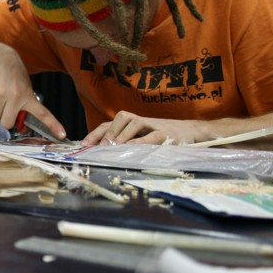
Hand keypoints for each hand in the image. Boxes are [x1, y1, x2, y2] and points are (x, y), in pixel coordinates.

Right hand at [0, 45, 66, 139]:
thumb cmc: (14, 74)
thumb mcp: (25, 87)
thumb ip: (24, 105)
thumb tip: (21, 126)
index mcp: (28, 96)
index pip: (42, 114)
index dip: (52, 125)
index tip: (62, 135)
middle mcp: (14, 96)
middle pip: (7, 123)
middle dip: (6, 119)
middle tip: (6, 109)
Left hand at [82, 111, 208, 145]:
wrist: (189, 131)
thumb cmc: (159, 136)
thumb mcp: (139, 138)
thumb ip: (123, 143)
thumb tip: (100, 154)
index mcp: (130, 123)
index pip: (109, 124)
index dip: (95, 133)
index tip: (83, 145)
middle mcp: (139, 120)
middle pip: (120, 118)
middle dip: (107, 132)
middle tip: (98, 147)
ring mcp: (153, 124)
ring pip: (134, 122)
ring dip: (121, 134)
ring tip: (112, 147)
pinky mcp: (166, 133)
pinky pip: (152, 135)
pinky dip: (141, 141)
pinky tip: (132, 148)